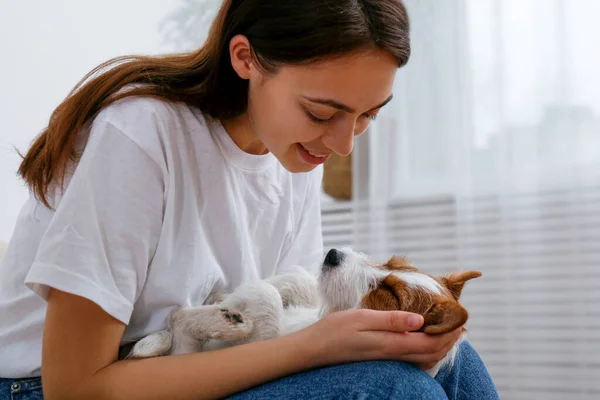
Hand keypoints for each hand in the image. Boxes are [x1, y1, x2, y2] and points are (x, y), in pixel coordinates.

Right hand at [306, 309, 462, 369]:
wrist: (312, 350)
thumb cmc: (334, 330)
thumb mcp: (362, 318)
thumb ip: (391, 320)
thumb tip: (420, 319)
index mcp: (391, 344)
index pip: (430, 344)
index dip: (449, 334)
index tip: (460, 320)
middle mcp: (392, 356)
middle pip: (430, 354)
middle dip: (448, 342)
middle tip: (459, 326)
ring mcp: (385, 361)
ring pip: (421, 360)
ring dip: (438, 347)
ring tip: (445, 333)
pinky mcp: (378, 360)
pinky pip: (409, 360)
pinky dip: (423, 352)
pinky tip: (419, 341)